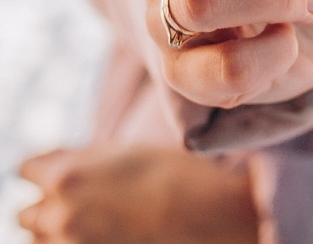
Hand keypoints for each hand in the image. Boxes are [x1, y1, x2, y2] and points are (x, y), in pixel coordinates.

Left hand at [18, 146, 260, 243]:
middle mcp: (60, 216)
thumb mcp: (124, 153)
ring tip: (94, 226)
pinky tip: (107, 237)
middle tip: (81, 204)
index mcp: (66, 177)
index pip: (27, 170)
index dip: (45, 170)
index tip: (60, 174)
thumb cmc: (173, 178)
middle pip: (26, 215)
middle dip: (47, 207)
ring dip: (56, 235)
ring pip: (41, 242)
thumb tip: (43, 166)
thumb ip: (78, 159)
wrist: (210, 222)